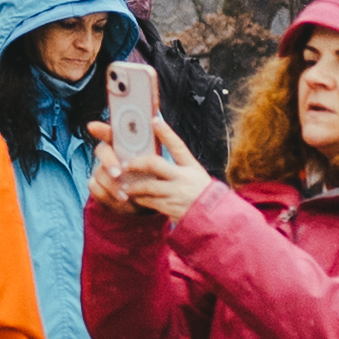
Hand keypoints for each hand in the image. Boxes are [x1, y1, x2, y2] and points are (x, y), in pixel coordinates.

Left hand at [102, 130, 219, 219]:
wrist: (213, 218)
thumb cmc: (200, 192)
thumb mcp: (195, 173)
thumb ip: (179, 163)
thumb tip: (160, 146)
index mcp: (191, 167)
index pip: (178, 146)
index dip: (166, 132)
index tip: (154, 120)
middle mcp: (184, 178)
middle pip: (155, 164)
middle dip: (137, 163)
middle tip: (125, 164)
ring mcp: (176, 194)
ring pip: (148, 186)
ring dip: (134, 185)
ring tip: (125, 184)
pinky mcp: (170, 208)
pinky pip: (149, 202)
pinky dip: (139, 199)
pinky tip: (134, 197)